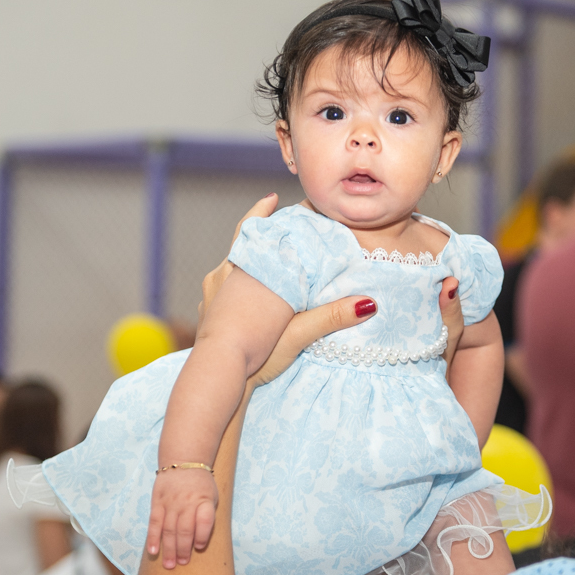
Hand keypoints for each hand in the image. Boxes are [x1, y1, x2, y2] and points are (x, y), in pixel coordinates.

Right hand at [147, 467, 216, 568]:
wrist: (183, 461)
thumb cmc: (201, 484)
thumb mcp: (212, 496)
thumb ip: (207, 516)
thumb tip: (200, 542)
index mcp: (204, 500)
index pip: (204, 520)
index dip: (202, 536)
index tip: (200, 547)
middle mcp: (186, 502)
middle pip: (184, 529)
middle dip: (183, 549)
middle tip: (182, 564)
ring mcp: (170, 502)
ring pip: (168, 529)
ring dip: (169, 549)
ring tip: (169, 564)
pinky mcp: (157, 502)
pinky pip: (154, 522)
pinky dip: (153, 538)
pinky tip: (153, 551)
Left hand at [199, 193, 464, 374]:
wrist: (215, 377)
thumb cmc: (257, 353)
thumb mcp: (300, 334)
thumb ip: (332, 316)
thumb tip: (369, 303)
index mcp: (249, 272)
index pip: (255, 230)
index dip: (263, 211)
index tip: (273, 198)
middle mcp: (224, 276)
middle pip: (239, 244)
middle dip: (255, 233)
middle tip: (267, 221)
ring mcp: (210, 294)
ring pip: (226, 266)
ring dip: (242, 259)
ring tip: (257, 258)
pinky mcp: (204, 314)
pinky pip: (217, 287)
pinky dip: (229, 283)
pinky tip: (237, 294)